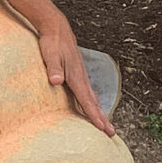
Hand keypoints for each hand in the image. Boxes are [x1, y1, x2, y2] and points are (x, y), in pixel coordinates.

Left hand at [35, 17, 115, 136]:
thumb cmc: (52, 42)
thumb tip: (56, 81)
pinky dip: (92, 102)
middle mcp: (81, 77)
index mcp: (76, 76)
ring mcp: (81, 75)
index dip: (93, 114)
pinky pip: (87, 92)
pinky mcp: (77, 73)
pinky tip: (93, 105)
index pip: (86, 99)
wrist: (56, 28)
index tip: (102, 127)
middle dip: (102, 118)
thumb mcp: (50, 54)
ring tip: (106, 125)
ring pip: (92, 97)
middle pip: (93, 102)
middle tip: (111, 133)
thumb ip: (53, 69)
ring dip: (99, 111)